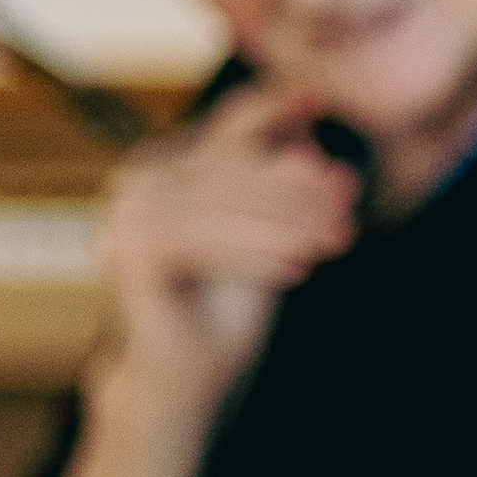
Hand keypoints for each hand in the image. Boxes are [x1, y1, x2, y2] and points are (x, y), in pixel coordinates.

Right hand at [93, 87, 357, 406]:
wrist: (185, 381)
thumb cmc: (228, 311)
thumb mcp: (272, 243)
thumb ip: (290, 201)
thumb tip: (330, 160)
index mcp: (175, 168)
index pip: (232, 126)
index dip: (275, 107)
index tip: (319, 96)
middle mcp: (142, 181)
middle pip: (233, 166)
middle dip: (298, 193)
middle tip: (347, 217)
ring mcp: (128, 213)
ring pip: (221, 204)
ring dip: (284, 226)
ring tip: (333, 246)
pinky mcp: (129, 249)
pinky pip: (203, 241)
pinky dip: (253, 255)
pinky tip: (296, 272)